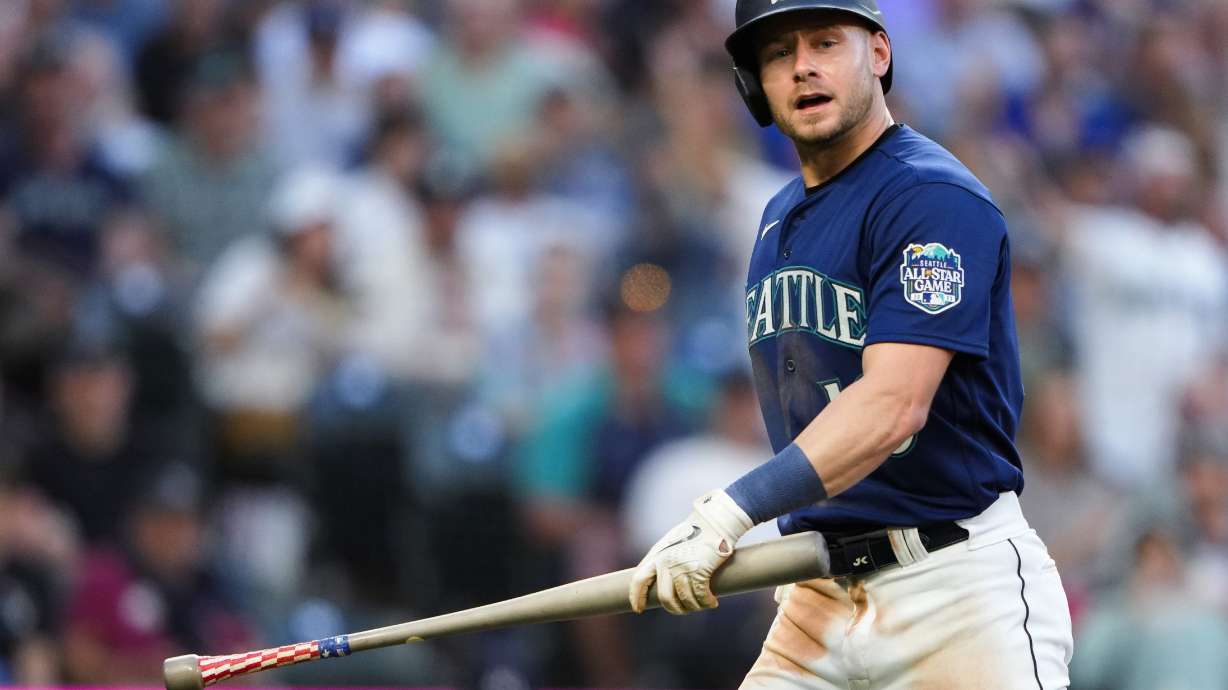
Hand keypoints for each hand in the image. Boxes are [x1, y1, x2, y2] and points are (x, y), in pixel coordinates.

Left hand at [628, 490, 753, 614]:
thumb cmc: (696, 531)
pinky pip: (700, 596)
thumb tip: (660, 579)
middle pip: (665, 597)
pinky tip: (712, 602)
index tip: (638, 609)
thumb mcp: (672, 542)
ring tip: (703, 604)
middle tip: (686, 610)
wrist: (715, 521)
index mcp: (657, 555)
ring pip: (685, 599)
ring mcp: (681, 567)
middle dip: (676, 608)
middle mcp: (666, 562)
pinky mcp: (699, 570)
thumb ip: (663, 558)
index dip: (636, 597)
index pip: (639, 580)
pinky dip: (706, 602)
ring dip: (695, 606)